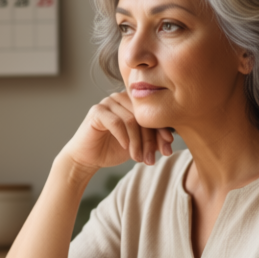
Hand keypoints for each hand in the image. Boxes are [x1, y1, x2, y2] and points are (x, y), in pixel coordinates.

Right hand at [60, 91, 174, 171]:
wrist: (88, 158)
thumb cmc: (113, 149)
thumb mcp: (138, 145)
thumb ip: (153, 139)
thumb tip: (170, 139)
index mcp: (133, 102)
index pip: (153, 113)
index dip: (162, 131)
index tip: (168, 148)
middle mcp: (121, 98)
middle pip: (144, 117)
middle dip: (150, 140)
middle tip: (152, 159)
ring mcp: (108, 102)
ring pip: (132, 120)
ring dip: (137, 143)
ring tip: (139, 158)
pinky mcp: (97, 111)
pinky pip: (116, 122)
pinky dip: (124, 137)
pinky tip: (126, 149)